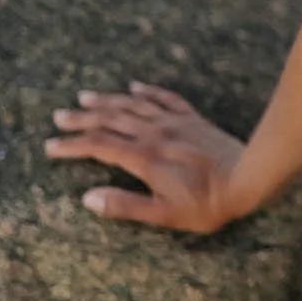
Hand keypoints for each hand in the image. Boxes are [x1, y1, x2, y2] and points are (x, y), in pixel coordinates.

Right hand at [45, 81, 247, 233]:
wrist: (250, 176)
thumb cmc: (207, 203)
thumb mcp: (164, 215)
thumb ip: (125, 206)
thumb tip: (88, 198)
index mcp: (143, 158)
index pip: (98, 146)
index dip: (72, 145)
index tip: (51, 146)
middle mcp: (154, 134)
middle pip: (110, 120)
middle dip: (82, 118)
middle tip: (59, 117)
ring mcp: (174, 123)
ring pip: (133, 105)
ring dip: (107, 100)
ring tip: (84, 96)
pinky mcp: (192, 119)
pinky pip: (165, 98)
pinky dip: (147, 90)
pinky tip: (135, 86)